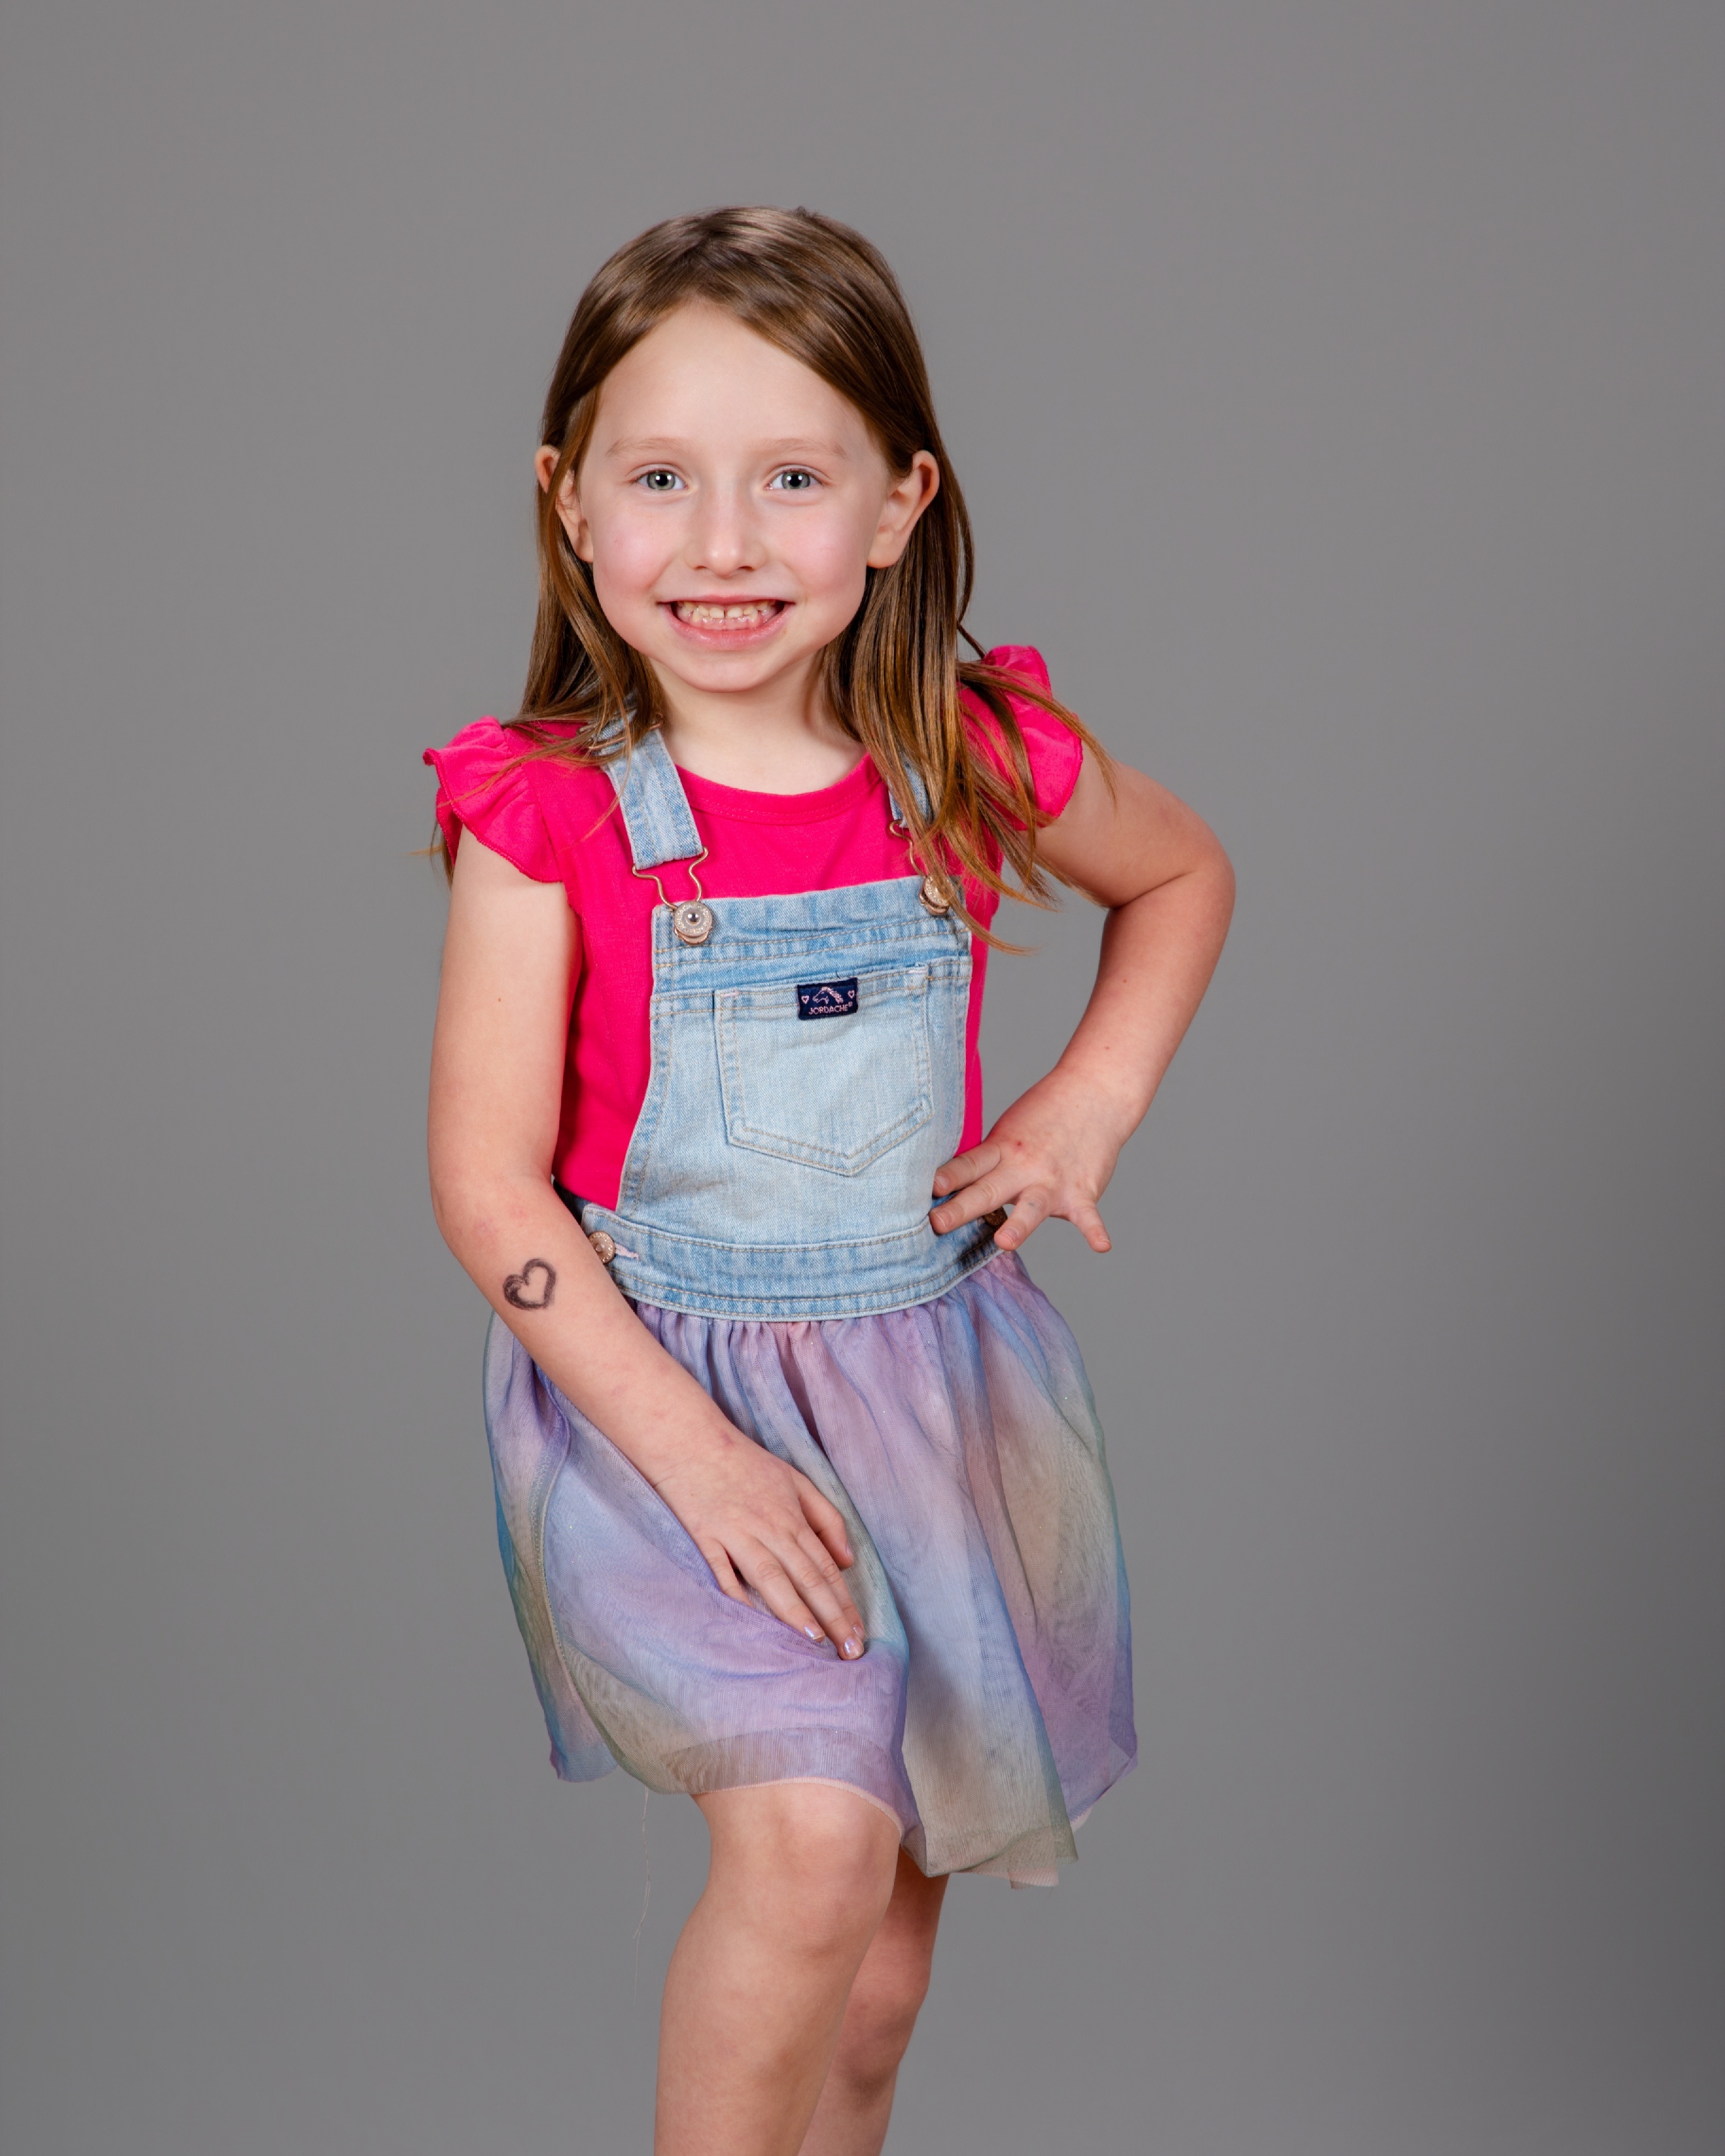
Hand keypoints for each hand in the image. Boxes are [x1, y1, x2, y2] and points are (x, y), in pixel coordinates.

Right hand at [651, 1430, 867, 1658]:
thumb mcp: (796, 1480)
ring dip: (794, 1611)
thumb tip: (848, 1561)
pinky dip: (739, 1597)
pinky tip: (754, 1622)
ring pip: (771, 1578)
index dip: (844, 1603)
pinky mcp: (706, 1538)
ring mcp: (737, 1534)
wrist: (692, 1441)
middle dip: (831, 1617)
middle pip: (807, 1578)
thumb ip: (826, 1518)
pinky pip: (724, 1573)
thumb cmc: (746, 1463)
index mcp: (793, 1517)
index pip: (826, 1568)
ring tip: (814, 1641)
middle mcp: (770, 1528)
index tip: (859, 1635)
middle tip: (849, 1652)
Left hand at [929, 1066, 1126, 1253]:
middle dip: (961, 1208)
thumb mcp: (1009, 1132)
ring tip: (1005, 1242)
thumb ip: (987, 1162)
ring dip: (1018, 1225)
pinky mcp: (1082, 1191)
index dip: (949, 1176)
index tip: (929, 1188)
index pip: (969, 1165)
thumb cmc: (1044, 1117)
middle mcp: (1023, 1166)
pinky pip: (1089, 1215)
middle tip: (937, 1223)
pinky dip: (1095, 1230)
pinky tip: (1101, 1246)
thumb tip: (951, 1188)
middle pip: (988, 1190)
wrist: (1094, 1093)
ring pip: (1032, 1206)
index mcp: (1001, 1149)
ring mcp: (1053, 1180)